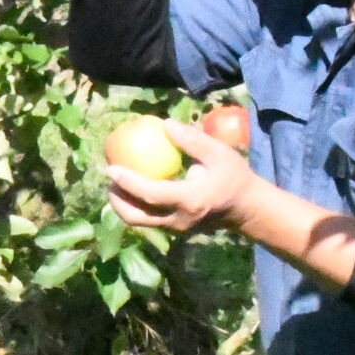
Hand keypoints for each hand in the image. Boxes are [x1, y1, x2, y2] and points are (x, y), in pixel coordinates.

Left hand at [107, 117, 257, 235]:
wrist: (246, 208)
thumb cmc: (233, 176)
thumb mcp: (218, 153)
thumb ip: (191, 140)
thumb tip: (165, 124)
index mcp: (190, 200)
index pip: (150, 194)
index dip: (127, 182)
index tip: (110, 168)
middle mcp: (179, 219)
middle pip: (136, 216)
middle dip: (116, 200)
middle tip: (108, 178)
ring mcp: (176, 228)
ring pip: (139, 222)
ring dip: (122, 205)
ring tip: (115, 184)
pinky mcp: (175, 230)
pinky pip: (148, 219)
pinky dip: (135, 206)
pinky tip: (130, 189)